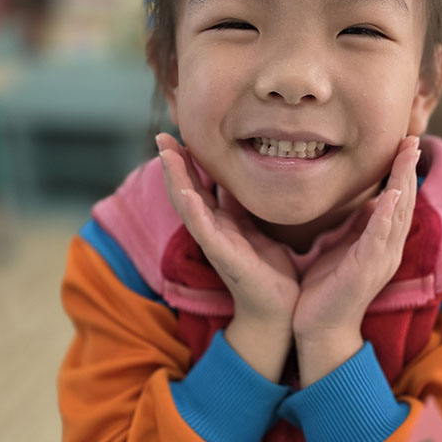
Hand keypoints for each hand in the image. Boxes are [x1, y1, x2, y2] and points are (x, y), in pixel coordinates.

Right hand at [156, 134, 298, 379]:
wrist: (279, 309)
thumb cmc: (269, 270)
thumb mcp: (258, 227)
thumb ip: (246, 205)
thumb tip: (245, 175)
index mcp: (221, 221)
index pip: (198, 184)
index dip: (187, 160)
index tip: (178, 131)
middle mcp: (212, 230)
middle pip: (184, 190)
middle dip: (173, 163)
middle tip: (162, 135)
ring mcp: (215, 243)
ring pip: (188, 205)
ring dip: (175, 179)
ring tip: (167, 154)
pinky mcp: (224, 256)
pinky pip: (204, 230)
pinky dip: (193, 210)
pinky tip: (186, 192)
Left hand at [293, 136, 420, 385]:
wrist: (319, 328)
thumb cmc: (327, 290)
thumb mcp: (342, 249)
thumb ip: (356, 226)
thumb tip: (368, 201)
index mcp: (381, 244)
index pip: (397, 201)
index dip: (402, 171)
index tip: (404, 143)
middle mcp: (387, 250)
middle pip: (405, 202)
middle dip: (408, 169)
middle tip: (412, 138)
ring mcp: (380, 260)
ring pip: (397, 214)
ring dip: (403, 182)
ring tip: (407, 154)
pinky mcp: (367, 270)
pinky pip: (380, 237)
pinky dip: (387, 214)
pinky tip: (391, 194)